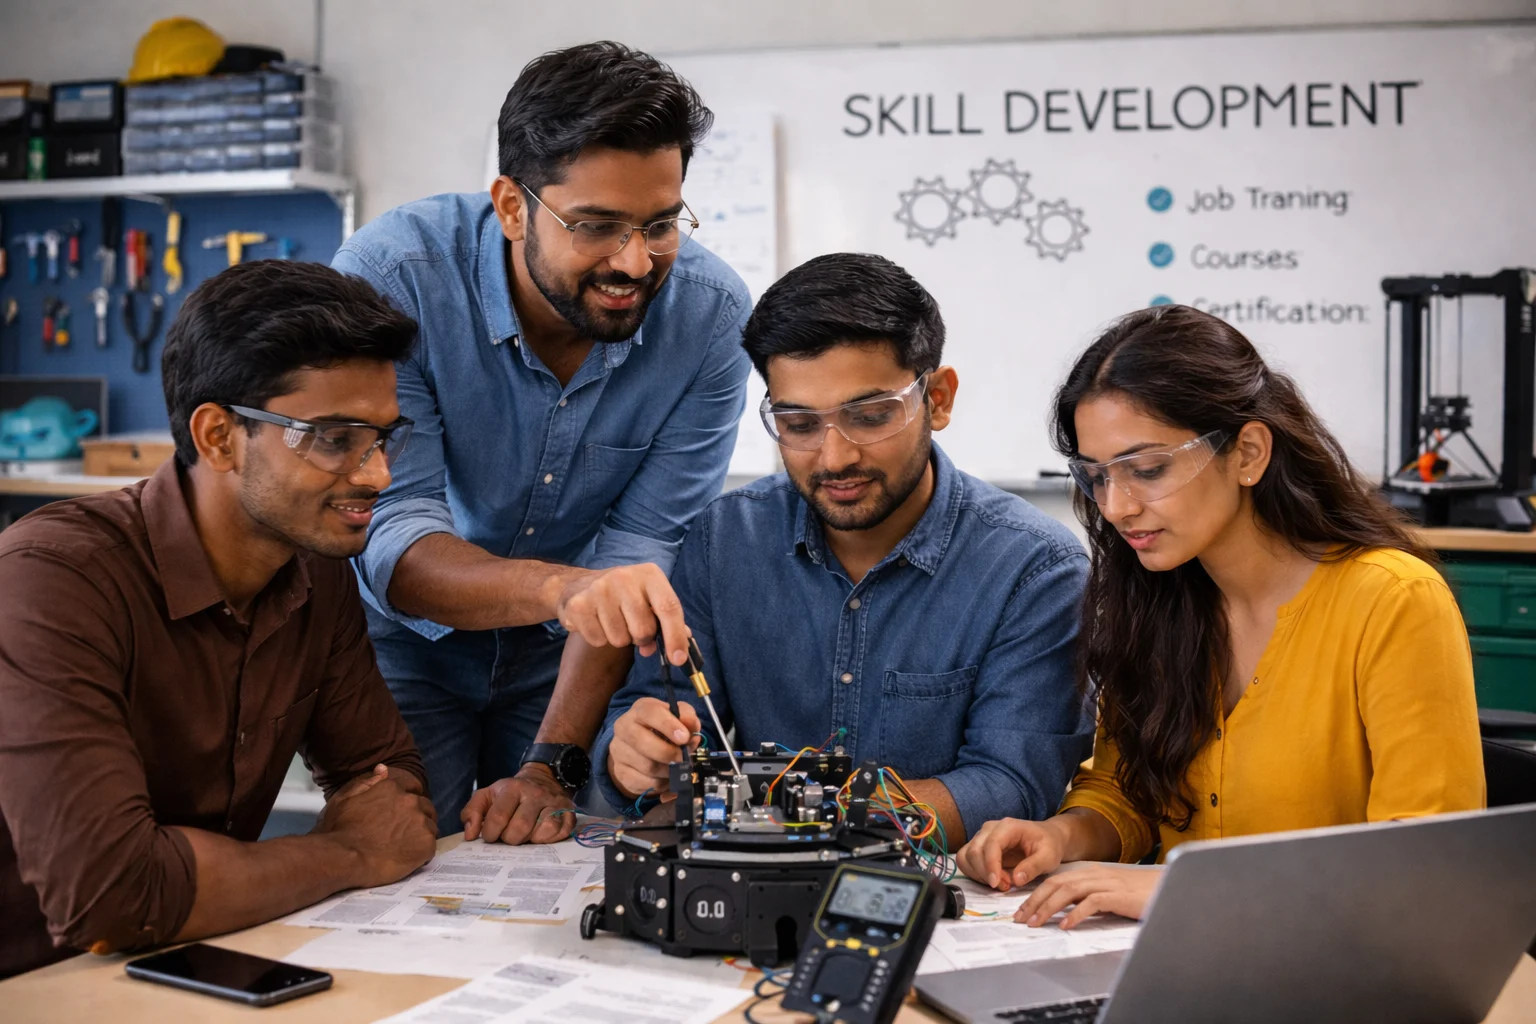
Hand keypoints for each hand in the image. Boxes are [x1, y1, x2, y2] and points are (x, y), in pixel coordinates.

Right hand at [314, 764, 436, 887]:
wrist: (343, 858)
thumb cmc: (339, 830)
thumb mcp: (345, 798)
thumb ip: (367, 782)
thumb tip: (383, 768)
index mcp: (392, 787)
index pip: (413, 788)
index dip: (409, 800)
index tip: (402, 813)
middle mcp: (410, 801)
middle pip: (424, 807)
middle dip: (416, 817)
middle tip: (402, 834)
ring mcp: (420, 822)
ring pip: (429, 826)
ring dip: (419, 834)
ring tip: (402, 848)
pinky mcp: (426, 844)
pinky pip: (430, 846)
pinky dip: (421, 852)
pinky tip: (406, 858)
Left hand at [461, 764, 576, 844]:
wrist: (543, 778)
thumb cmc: (511, 794)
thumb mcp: (487, 795)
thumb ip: (472, 812)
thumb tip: (470, 835)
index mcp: (512, 788)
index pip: (498, 817)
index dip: (490, 833)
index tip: (491, 835)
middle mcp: (534, 793)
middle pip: (520, 828)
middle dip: (510, 839)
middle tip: (509, 836)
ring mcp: (553, 802)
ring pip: (541, 830)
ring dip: (530, 840)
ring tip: (525, 835)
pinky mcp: (568, 811)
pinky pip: (560, 832)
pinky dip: (548, 839)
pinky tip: (540, 834)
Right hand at [555, 564, 688, 664]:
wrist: (581, 585)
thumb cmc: (624, 596)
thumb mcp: (649, 599)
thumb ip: (667, 622)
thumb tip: (680, 651)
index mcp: (650, 574)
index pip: (669, 607)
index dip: (676, 636)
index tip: (678, 660)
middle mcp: (624, 577)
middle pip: (643, 630)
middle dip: (641, 638)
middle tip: (632, 627)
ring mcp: (599, 589)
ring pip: (620, 639)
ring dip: (619, 638)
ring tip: (612, 621)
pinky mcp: (578, 604)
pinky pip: (598, 640)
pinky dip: (599, 639)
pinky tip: (596, 622)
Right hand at [608, 697, 702, 801]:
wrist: (639, 747)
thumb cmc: (662, 729)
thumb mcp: (677, 717)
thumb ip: (687, 718)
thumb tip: (692, 726)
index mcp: (640, 710)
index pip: (651, 713)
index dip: (669, 725)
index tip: (684, 737)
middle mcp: (624, 728)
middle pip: (644, 742)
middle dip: (669, 753)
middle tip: (683, 758)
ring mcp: (619, 751)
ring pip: (647, 766)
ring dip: (668, 770)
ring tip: (676, 766)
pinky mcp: (621, 772)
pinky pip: (646, 782)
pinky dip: (661, 782)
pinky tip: (665, 776)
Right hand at [956, 817, 1067, 891]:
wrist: (1047, 838)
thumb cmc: (1049, 845)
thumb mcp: (1049, 857)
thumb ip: (1033, 867)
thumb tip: (1016, 880)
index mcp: (1008, 827)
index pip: (991, 844)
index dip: (990, 865)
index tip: (996, 884)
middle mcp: (990, 829)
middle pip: (974, 851)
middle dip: (986, 873)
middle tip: (1006, 886)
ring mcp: (982, 837)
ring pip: (966, 857)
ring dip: (979, 875)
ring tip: (1001, 883)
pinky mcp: (978, 847)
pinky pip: (966, 861)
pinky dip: (975, 874)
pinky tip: (993, 880)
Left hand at [1015, 864, 1161, 928]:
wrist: (1172, 888)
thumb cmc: (1142, 895)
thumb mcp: (1111, 894)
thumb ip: (1090, 899)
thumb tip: (1069, 912)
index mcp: (1091, 873)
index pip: (1056, 881)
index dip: (1036, 894)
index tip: (1022, 910)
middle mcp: (1095, 874)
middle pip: (1056, 884)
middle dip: (1034, 901)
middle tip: (1020, 918)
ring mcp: (1107, 883)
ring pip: (1068, 892)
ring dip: (1048, 907)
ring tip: (1035, 923)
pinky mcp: (1118, 895)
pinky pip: (1091, 903)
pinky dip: (1075, 914)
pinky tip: (1065, 925)